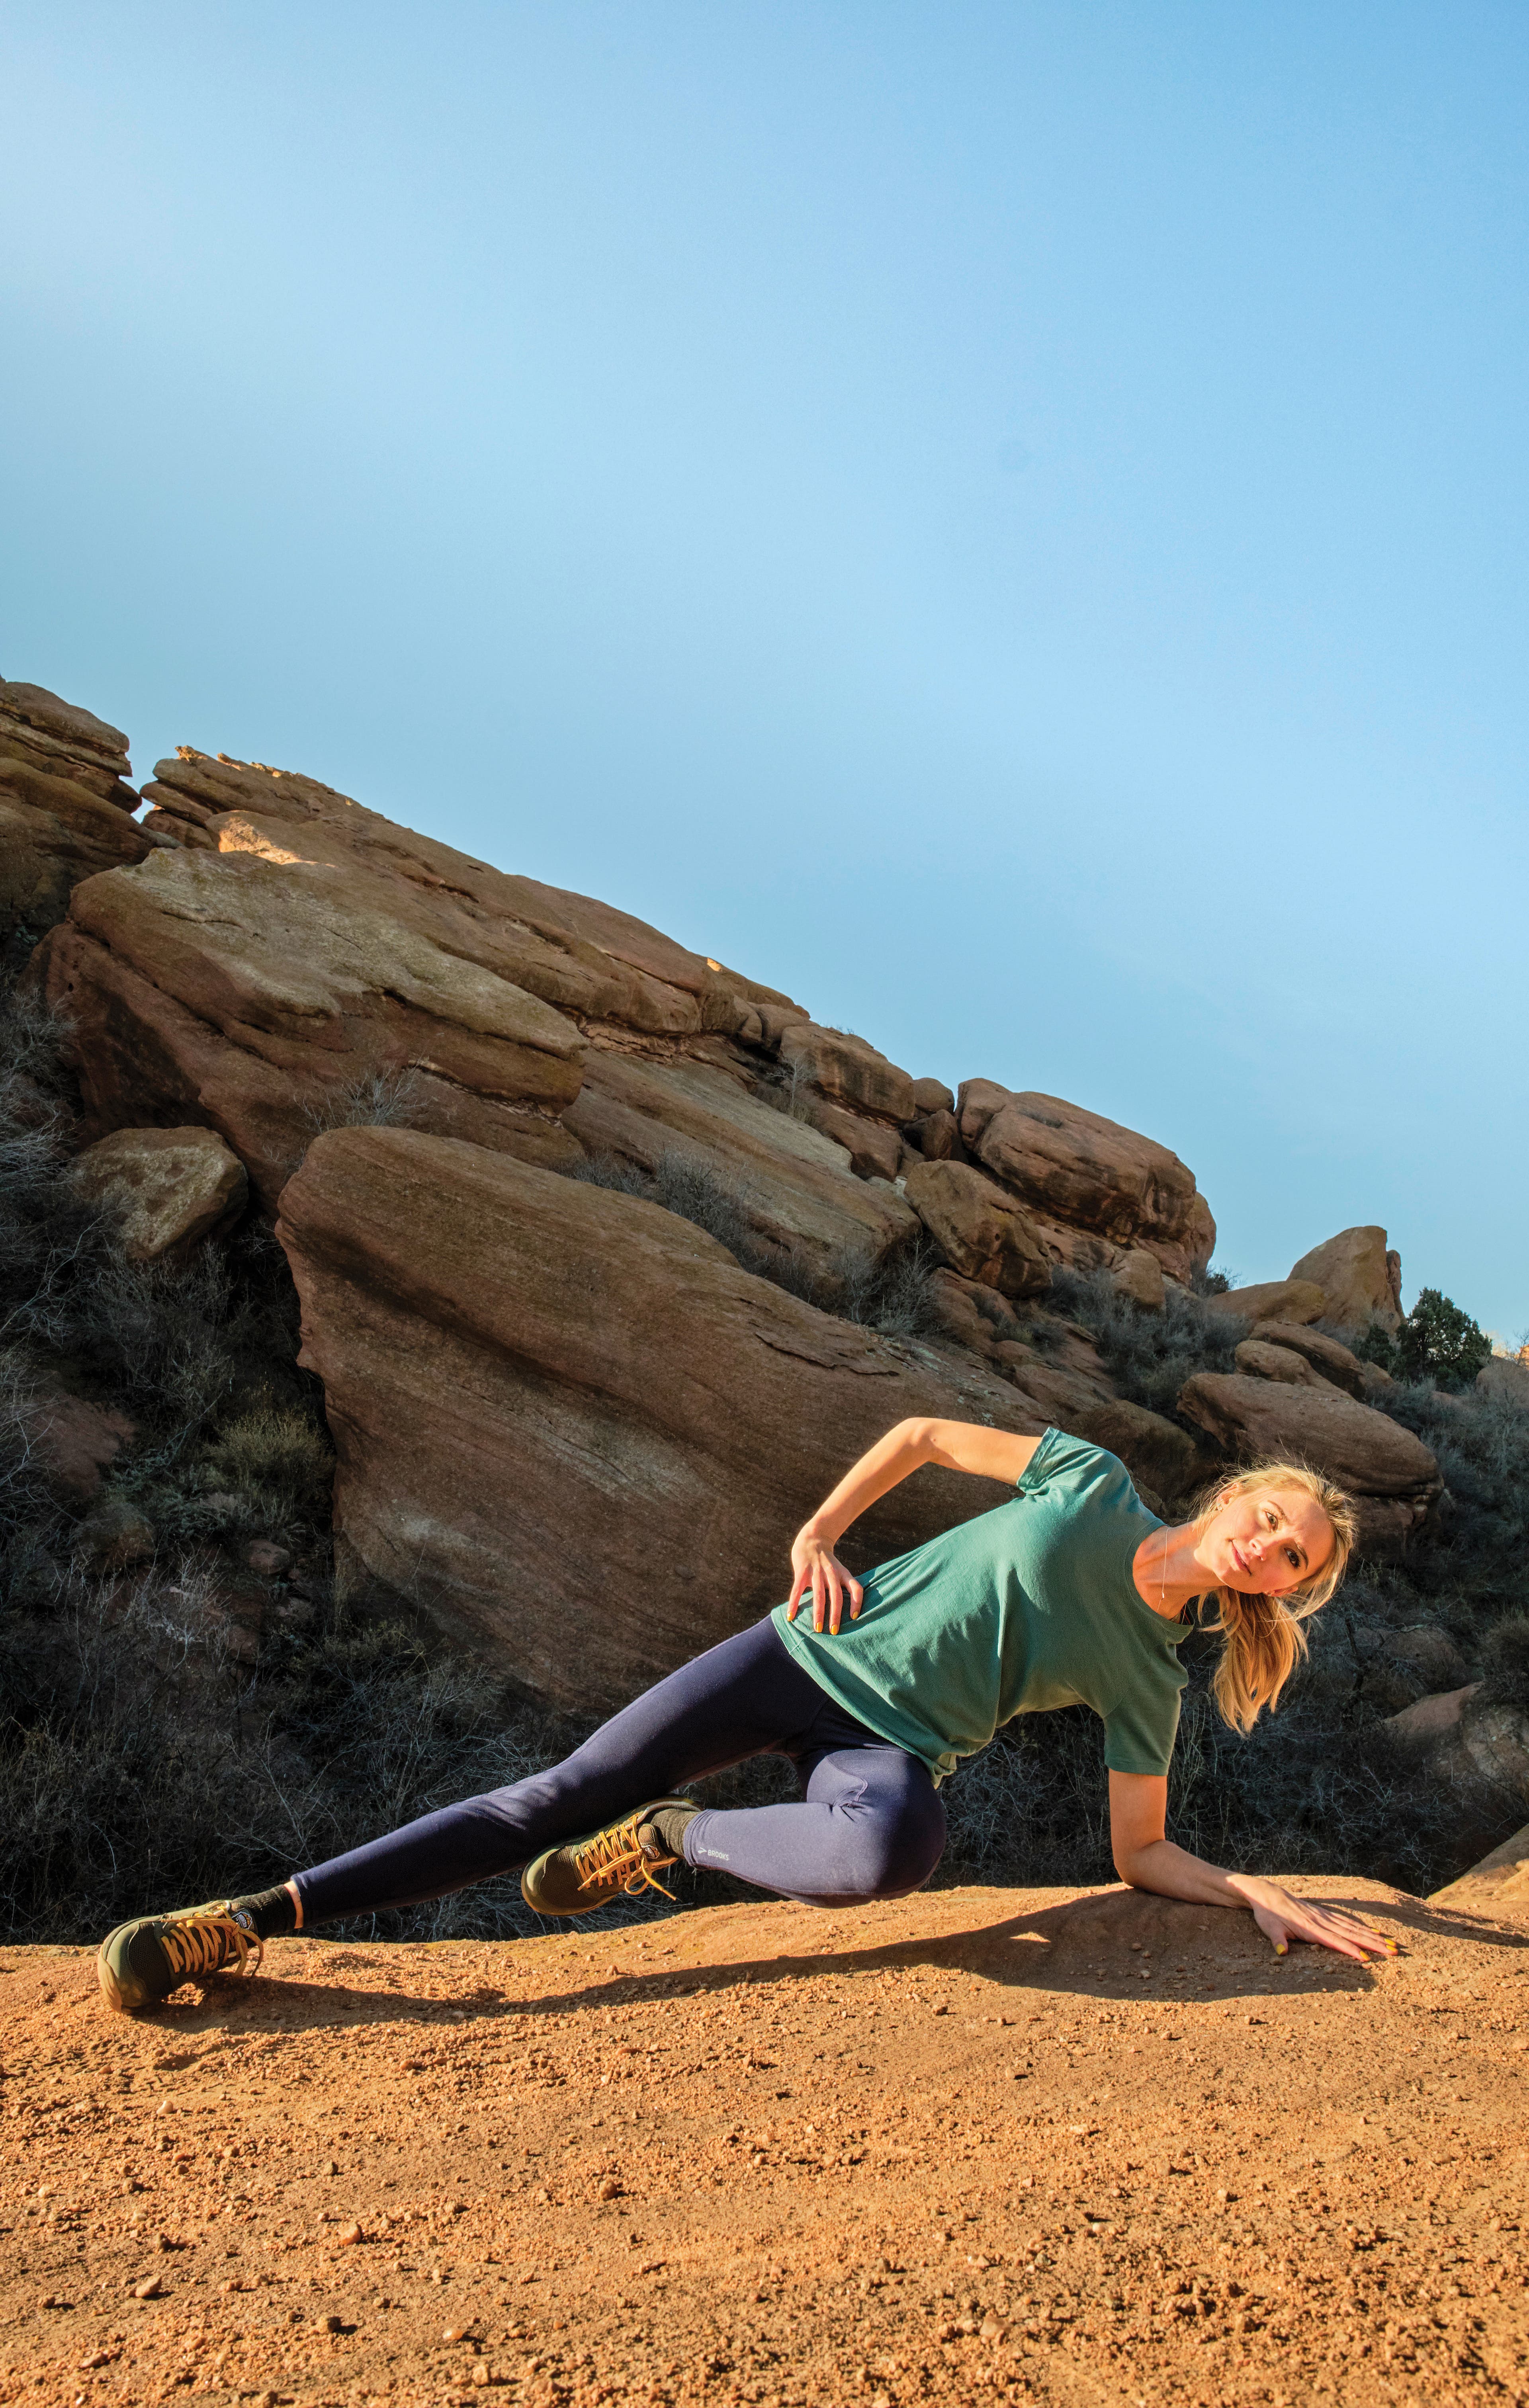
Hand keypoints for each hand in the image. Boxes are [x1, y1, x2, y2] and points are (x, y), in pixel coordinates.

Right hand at [786, 1530, 863, 1634]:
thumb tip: (844, 1614)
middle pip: (836, 1595)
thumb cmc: (828, 1562)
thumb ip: (841, 1588)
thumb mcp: (839, 1571)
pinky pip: (797, 1590)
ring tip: (817, 1630)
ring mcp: (816, 1571)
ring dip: (818, 1613)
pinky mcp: (802, 1571)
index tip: (854, 1617)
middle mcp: (831, 1573)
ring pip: (818, 1594)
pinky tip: (791, 1617)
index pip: (856, 1588)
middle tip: (834, 1632)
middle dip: (836, 1614)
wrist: (813, 1538)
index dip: (857, 1602)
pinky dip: (794, 1604)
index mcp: (843, 1574)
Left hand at [1226, 1875, 1396, 1963]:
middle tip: (1393, 1951)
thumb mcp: (1269, 1928)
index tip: (1367, 1958)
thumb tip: (1281, 1952)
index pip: (1334, 1941)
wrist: (1267, 1894)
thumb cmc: (1268, 1915)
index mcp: (1310, 1927)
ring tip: (1391, 1944)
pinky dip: (1361, 1927)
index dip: (1350, 1950)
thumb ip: (1277, 1940)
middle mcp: (1321, 1921)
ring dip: (1372, 1937)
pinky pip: (1347, 1921)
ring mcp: (1325, 1916)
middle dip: (1372, 1944)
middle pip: (1351, 1934)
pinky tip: (1373, 1932)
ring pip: (1353, 1927)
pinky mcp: (1325, 1914)